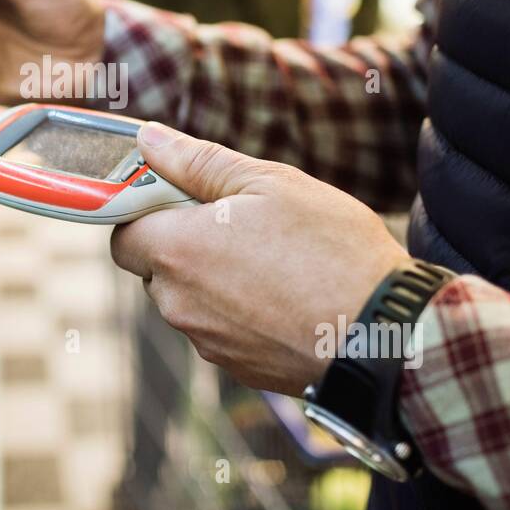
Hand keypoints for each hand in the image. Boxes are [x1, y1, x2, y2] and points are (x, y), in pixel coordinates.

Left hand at [110, 122, 409, 394]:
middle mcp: (179, 304)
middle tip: (243, 224)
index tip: (187, 198)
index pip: (123, 233)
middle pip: (158, 268)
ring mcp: (208, 342)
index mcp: (176, 251)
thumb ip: (198, 162)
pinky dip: (244, 313)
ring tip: (277, 261)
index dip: (149, 212)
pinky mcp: (239, 370)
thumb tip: (147, 140)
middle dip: (187, 245)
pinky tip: (289, 296)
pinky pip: (224, 331)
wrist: (386, 336)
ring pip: (192, 301)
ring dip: (218, 280)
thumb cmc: (330, 250)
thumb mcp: (268, 184)